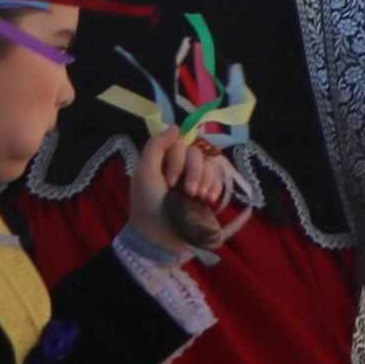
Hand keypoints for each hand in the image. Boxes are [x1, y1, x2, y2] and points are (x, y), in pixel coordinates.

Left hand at [130, 122, 250, 255]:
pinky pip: (220, 179)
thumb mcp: (144, 173)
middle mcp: (180, 166)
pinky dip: (216, 188)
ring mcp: (195, 178)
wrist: (160, 236)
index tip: (170, 180)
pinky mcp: (207, 191)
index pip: (181, 144)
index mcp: (163, 159)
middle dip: (194, 173)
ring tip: (198, 198)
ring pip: (212, 165)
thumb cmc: (148, 204)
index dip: (179, 159)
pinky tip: (208, 200)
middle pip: (198, 153)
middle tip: (188, 192)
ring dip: (206, 181)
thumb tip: (177, 127)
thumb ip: (156, 146)